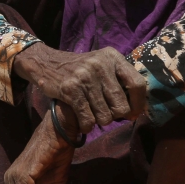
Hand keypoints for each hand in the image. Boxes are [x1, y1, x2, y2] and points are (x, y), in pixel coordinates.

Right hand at [13, 44, 145, 132]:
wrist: (45, 63)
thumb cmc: (79, 69)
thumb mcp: (101, 64)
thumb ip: (119, 81)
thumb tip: (135, 111)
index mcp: (112, 57)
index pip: (137, 84)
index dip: (138, 104)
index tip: (133, 113)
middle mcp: (100, 65)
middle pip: (121, 105)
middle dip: (116, 116)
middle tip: (107, 114)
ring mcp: (85, 77)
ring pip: (105, 116)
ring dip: (99, 121)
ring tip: (92, 115)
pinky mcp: (70, 89)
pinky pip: (88, 119)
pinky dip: (87, 126)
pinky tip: (83, 122)